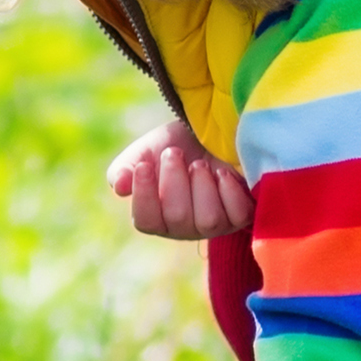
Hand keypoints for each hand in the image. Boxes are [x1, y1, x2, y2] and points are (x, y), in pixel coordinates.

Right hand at [108, 119, 251, 241]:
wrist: (214, 132)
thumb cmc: (178, 145)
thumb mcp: (147, 151)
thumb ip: (126, 168)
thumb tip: (119, 186)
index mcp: (157, 216)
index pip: (146, 221)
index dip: (144, 195)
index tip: (145, 165)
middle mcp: (185, 227)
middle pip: (177, 217)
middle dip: (174, 180)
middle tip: (173, 153)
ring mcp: (215, 225)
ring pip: (208, 219)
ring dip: (202, 185)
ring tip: (199, 163)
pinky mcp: (241, 217)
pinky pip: (237, 215)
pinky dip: (229, 190)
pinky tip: (222, 172)